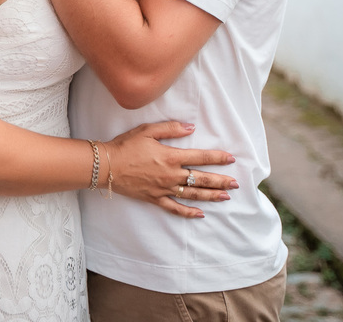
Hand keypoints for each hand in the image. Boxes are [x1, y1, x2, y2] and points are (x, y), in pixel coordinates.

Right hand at [104, 121, 237, 218]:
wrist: (106, 166)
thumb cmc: (126, 145)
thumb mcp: (148, 130)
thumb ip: (171, 128)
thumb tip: (191, 128)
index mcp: (171, 156)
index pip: (200, 158)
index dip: (217, 158)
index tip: (230, 159)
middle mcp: (171, 175)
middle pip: (201, 179)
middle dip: (220, 181)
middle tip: (235, 184)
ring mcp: (164, 189)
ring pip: (192, 194)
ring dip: (210, 196)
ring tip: (225, 197)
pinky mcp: (155, 198)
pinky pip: (175, 208)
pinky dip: (188, 212)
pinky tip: (200, 214)